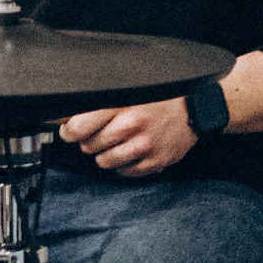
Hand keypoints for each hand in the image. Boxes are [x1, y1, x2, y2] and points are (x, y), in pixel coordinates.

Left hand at [59, 98, 197, 177]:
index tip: (69, 131)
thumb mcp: (128, 89)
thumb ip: (101, 100)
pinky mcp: (154, 162)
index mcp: (120, 104)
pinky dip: (123, 165)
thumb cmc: (157, 98)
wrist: (193, 110)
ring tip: (116, 143)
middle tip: (99, 134)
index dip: (69, 131)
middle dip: (89, 141)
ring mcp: (143, 146)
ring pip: (104, 162)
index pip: (79, 127)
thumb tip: (70, 115)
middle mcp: (130, 125)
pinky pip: (124, 172)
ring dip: (105, 154)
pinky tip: (130, 152)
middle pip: (89, 146)